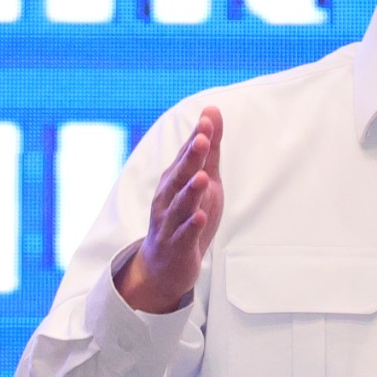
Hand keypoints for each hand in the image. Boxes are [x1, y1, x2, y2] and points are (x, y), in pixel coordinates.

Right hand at [115, 107, 222, 313]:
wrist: (164, 265)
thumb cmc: (185, 216)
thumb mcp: (202, 180)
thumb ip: (208, 149)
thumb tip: (212, 111)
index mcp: (174, 180)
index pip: (185, 156)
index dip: (197, 139)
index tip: (207, 119)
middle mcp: (168, 198)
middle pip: (179, 176)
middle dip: (190, 158)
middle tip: (202, 139)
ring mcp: (170, 223)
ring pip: (180, 205)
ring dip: (191, 191)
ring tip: (203, 178)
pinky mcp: (176, 246)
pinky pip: (184, 235)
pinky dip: (191, 226)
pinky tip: (200, 217)